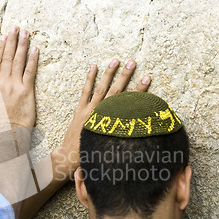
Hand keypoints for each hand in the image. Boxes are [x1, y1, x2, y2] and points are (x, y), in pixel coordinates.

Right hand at [0, 26, 38, 134]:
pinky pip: (30, 71)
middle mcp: (3, 81)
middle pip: (8, 57)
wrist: (8, 134)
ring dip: (22, 45)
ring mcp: (15, 85)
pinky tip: (35, 49)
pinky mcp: (27, 90)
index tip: (3, 37)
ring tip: (26, 32)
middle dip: (12, 40)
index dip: (0, 48)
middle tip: (15, 27)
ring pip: (18, 60)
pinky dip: (33, 59)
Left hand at [53, 59, 150, 178]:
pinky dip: (89, 79)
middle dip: (125, 76)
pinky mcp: (80, 111)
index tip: (148, 78)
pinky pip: (85, 92)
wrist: (70, 158)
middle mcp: (102, 113)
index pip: (128, 102)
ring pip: (101, 88)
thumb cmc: (93, 155)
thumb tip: (136, 132)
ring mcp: (90, 111)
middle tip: (133, 62)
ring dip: (109, 73)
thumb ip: (122, 137)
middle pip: (116, 91)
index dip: (139, 90)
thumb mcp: (111, 146)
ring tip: (116, 60)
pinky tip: (93, 67)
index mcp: (112, 122)